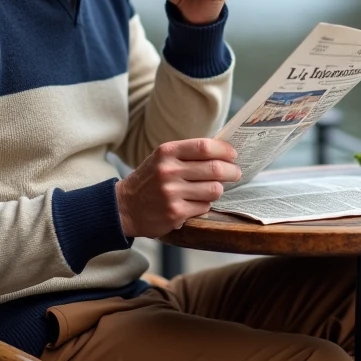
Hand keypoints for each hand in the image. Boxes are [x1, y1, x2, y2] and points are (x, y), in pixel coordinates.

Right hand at [115, 139, 240, 237]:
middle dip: (232, 171)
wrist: (124, 207)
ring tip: (212, 189)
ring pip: (214, 190)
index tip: (233, 154)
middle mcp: (168, 171)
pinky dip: (205, 205)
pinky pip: (204, 206)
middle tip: (236, 173)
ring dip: (218, 190)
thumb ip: (189, 154)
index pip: (204, 147)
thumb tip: (224, 151)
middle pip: (215, 169)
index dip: (224, 150)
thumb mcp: (163, 159)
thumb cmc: (150, 179)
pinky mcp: (175, 213)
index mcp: (167, 152)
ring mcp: (171, 193)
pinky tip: (195, 203)